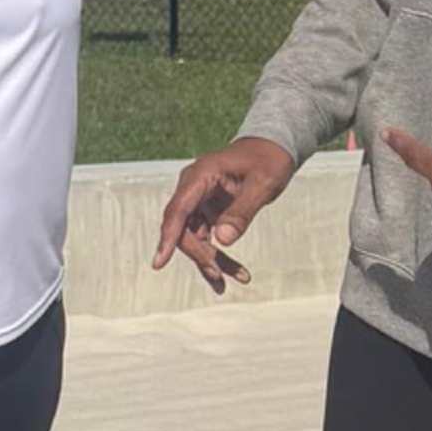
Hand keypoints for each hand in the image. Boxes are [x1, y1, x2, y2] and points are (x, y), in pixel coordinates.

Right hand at [155, 134, 294, 293]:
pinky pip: (206, 239)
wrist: (273, 149)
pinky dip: (219, 256)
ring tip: (232, 281)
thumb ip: (242, 211)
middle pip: (183, 229)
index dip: (168, 237)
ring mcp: (198, 201)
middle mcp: (193, 188)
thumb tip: (223, 241)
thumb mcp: (263, 184)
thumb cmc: (268, 161)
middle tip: (219, 275)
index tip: (159, 262)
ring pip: (194, 239)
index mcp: (201, 175)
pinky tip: (236, 273)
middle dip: (200, 255)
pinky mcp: (207, 211)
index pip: (178, 210)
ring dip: (211, 261)